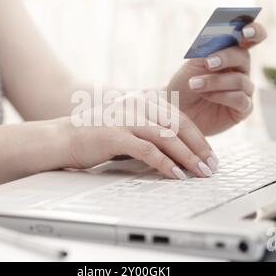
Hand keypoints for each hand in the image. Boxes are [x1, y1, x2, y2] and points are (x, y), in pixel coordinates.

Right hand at [51, 93, 218, 178]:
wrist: (64, 138)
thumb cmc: (98, 135)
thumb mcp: (129, 126)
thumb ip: (151, 131)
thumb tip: (179, 149)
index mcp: (143, 100)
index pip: (179, 117)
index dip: (198, 137)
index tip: (209, 154)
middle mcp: (137, 104)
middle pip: (178, 125)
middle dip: (198, 148)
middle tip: (211, 165)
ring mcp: (126, 118)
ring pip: (167, 137)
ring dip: (187, 157)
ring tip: (199, 172)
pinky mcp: (116, 134)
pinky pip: (148, 150)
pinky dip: (165, 164)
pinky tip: (176, 175)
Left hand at [167, 23, 266, 135]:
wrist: (176, 110)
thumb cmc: (184, 84)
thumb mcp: (192, 63)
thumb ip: (207, 48)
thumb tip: (221, 35)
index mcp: (231, 52)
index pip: (252, 36)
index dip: (254, 30)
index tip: (244, 31)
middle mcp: (241, 70)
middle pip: (243, 57)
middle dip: (226, 58)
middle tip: (208, 63)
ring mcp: (244, 90)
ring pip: (239, 80)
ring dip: (215, 82)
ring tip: (195, 84)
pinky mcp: (243, 109)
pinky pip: (240, 99)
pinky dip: (221, 96)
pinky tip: (206, 95)